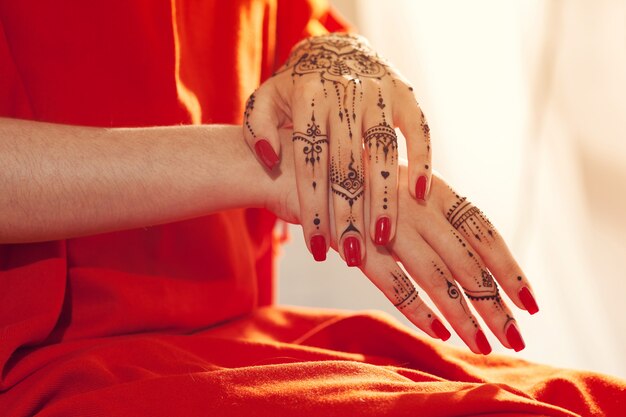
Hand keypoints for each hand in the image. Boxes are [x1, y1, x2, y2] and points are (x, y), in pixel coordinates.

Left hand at [244, 33, 430, 265]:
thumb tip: (268, 157)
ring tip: (382, 238)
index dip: (312, 208)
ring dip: (384, 197)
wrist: (335, 49)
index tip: (315, 248)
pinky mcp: (405, 93)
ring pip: (383, 152)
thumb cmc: (297, 89)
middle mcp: (344, 93)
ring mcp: (378, 92)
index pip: (309, 162)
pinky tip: (419, 194)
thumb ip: (257, 128)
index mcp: (307, 97)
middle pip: (346, 165)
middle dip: (348, 214)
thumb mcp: (265, 101)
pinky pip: (418, 130)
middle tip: (350, 254)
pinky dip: (422, 160)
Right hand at [269, 130, 538, 353]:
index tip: (530, 301)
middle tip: (517, 336)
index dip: (509, 265)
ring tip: (482, 345)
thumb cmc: (343, 177)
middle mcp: (413, 202)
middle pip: (466, 259)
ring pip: (436, 275)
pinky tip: (436, 332)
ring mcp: (384, 221)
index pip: (481, 228)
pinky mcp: (354, 241)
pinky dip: (416, 308)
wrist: (285, 163)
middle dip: (495, 301)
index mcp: (427, 186)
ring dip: (462, 314)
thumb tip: (456, 249)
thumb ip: (422, 210)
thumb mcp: (389, 186)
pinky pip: (393, 281)